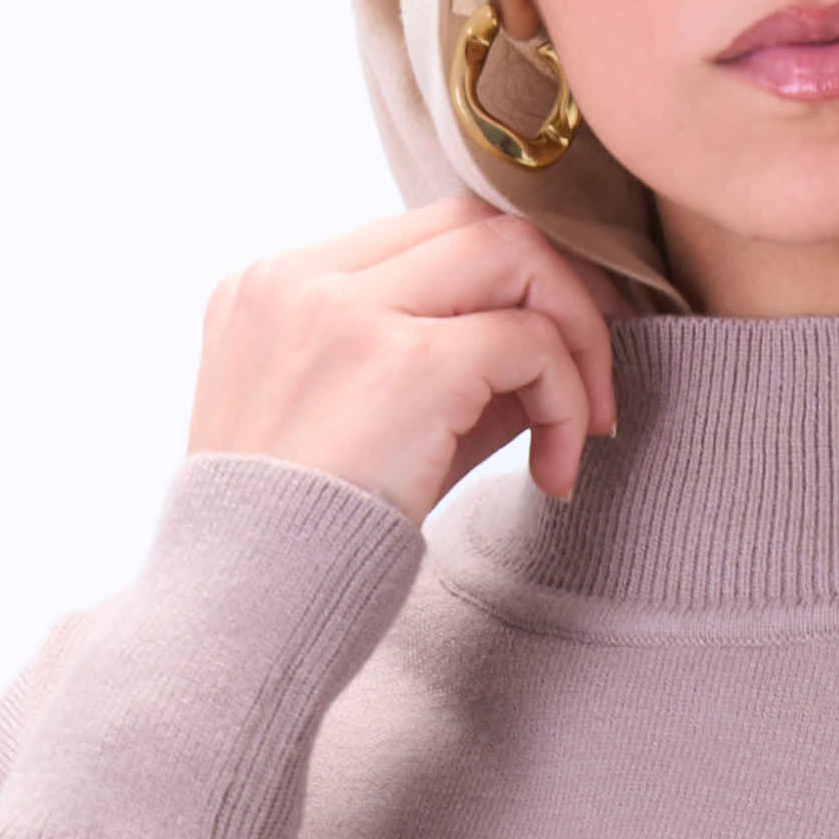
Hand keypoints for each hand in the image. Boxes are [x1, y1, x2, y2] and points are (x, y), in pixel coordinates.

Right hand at [186, 200, 623, 518]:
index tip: (546, 362)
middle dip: (559, 293)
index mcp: (274, 286)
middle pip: (475, 221)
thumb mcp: (363, 433)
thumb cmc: (303, 542)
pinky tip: (555, 475)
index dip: (506, 288)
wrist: (245, 617)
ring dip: (578, 337)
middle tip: (593, 381)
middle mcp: (300, 278)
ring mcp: (345, 310)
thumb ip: (439, 370)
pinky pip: (531, 342)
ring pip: (514, 254)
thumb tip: (556, 346)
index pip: (422, 233)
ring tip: (586, 428)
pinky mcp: (403, 362)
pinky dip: (567, 401)